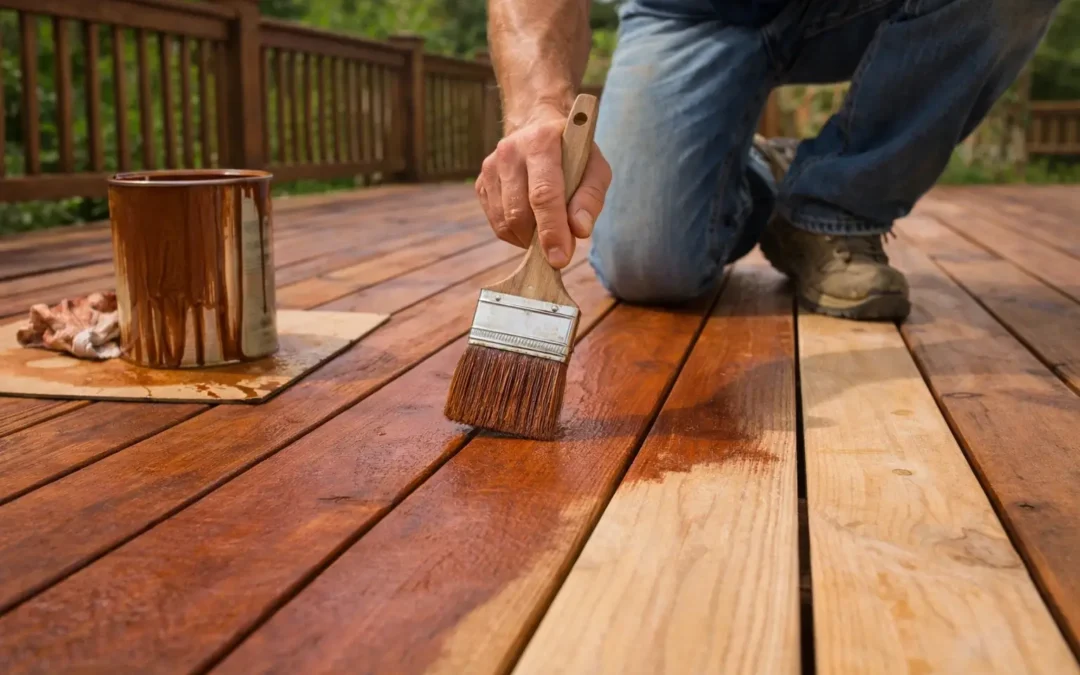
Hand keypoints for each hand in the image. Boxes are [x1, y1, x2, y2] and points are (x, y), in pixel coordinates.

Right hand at [476, 104, 611, 268]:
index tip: (560, 259)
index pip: (543, 194)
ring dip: (528, 238)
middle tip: (560, 248)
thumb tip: (579, 230)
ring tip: (546, 228)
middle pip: (519, 213)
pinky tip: (531, 222)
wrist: (537, 128)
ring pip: (505, 222)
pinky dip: (516, 234)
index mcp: (541, 142)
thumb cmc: (572, 153)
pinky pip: (496, 224)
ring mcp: (490, 167)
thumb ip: (590, 198)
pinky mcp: (481, 183)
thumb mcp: (595, 168)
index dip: (552, 230)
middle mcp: (510, 152)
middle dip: (540, 240)